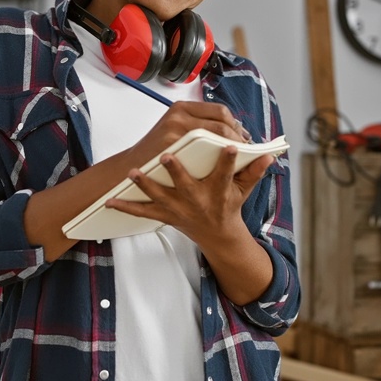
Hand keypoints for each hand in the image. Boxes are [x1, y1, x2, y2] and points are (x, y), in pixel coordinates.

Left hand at [107, 143, 273, 249]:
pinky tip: (110, 201)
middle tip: (167, 154)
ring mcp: (179, 209)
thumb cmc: (229, 205)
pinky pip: (143, 212)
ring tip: (133, 172)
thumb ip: (255, 172)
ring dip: (146, 185)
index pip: (226, 173)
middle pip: (186, 184)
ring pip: (160, 196)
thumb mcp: (245, 190)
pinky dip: (126, 207)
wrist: (217, 234)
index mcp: (218, 191)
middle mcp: (198, 200)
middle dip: (176, 170)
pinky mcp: (165, 215)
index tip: (232, 145)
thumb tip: (269, 155)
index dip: (230, 160)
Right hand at [125, 101, 247, 167]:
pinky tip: (224, 164)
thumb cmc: (158, 152)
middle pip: (222, 121)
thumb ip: (200, 125)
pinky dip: (220, 156)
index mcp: (183, 108)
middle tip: (245, 150)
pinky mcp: (172, 143)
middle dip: (237, 136)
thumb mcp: (177, 130)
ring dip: (232, 146)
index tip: (243, 138)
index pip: (220, 111)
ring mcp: (175, 127)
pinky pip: (205, 148)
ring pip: (217, 133)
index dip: (235, 125)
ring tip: (239, 158)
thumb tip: (234, 129)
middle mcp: (179, 114)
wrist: (131, 168)